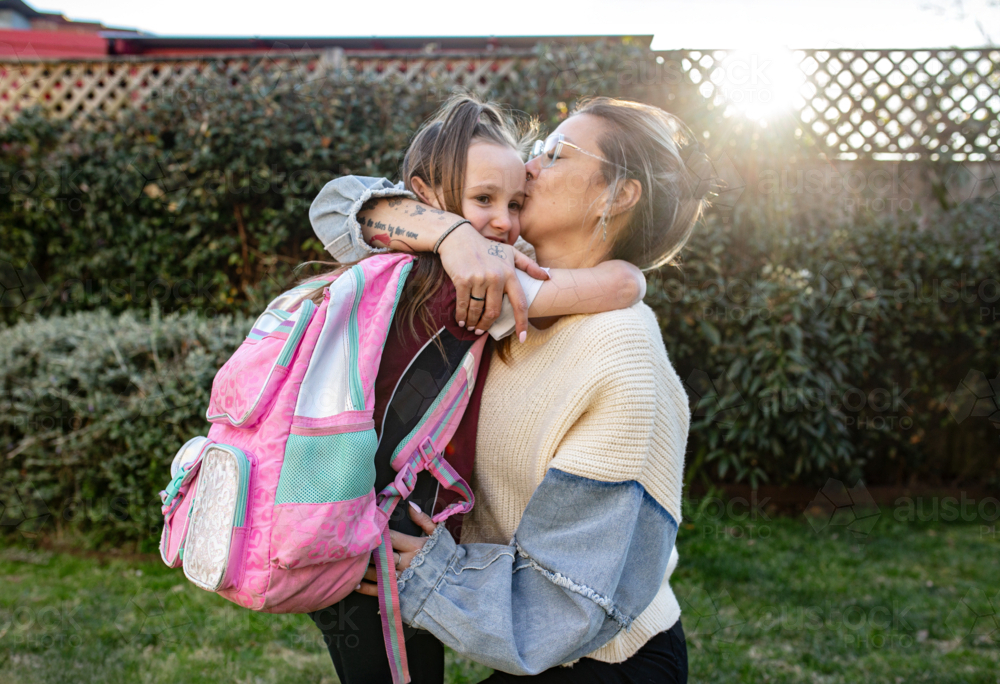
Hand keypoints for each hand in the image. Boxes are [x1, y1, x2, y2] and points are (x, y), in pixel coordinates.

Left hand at [355, 503, 437, 596]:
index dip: (377, 532)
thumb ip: (424, 520)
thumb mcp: (438, 535)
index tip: (366, 528)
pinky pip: (379, 591)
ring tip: (351, 562)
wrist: (455, 584)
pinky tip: (356, 582)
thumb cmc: (445, 558)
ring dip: (363, 568)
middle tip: (353, 546)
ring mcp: (403, 580)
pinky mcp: (400, 595)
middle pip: (381, 555)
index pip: (390, 537)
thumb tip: (410, 506)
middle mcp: (407, 563)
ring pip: (377, 572)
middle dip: (367, 551)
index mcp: (415, 547)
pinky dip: (366, 588)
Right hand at [436, 224, 548, 339]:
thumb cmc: (485, 247)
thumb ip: (529, 266)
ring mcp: (479, 279)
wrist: (458, 237)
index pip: (520, 303)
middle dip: (487, 324)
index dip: (522, 323)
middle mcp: (496, 277)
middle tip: (481, 330)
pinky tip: (461, 320)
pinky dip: (461, 315)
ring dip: (473, 322)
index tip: (523, 339)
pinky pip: (463, 304)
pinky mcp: (462, 280)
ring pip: (477, 310)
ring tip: (470, 326)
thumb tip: (548, 277)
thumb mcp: (510, 252)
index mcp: (510, 273)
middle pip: (494, 312)